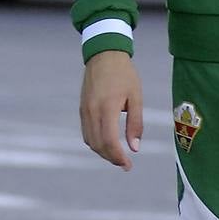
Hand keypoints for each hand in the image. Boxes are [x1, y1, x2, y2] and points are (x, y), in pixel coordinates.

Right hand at [79, 50, 142, 170]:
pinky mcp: (82, 108)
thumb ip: (135, 123)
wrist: (104, 54)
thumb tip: (135, 148)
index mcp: (107, 107)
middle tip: (124, 163)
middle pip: (98, 144)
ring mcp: (85, 109)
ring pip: (90, 140)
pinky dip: (95, 142)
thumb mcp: (136, 96)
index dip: (117, 157)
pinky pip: (86, 132)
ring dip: (102, 152)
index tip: (128, 165)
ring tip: (117, 155)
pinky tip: (106, 143)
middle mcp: (92, 110)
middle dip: (111, 158)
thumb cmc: (124, 74)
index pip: (109, 140)